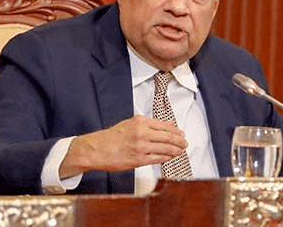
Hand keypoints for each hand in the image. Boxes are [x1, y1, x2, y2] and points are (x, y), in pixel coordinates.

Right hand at [59, 115, 187, 177]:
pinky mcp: (138, 160)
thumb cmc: (112, 137)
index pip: (165, 125)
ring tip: (181, 151)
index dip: (176, 131)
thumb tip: (168, 123)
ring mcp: (141, 147)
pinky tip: (170, 157)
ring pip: (166, 149)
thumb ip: (150, 124)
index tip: (181, 133)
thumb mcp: (131, 124)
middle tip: (185, 143)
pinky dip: (166, 158)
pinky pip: (158, 159)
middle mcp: (142, 133)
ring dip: (176, 151)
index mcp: (141, 122)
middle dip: (180, 141)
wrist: (96, 149)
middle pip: (169, 137)